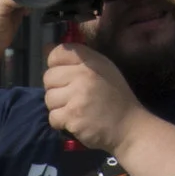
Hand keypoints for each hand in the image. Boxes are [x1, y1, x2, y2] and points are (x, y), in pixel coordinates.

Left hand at [43, 32, 142, 159]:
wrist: (128, 127)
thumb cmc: (115, 98)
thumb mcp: (102, 70)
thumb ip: (76, 60)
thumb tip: (46, 48)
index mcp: (91, 61)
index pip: (58, 53)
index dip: (55, 64)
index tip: (64, 75)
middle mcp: (84, 74)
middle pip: (49, 77)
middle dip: (56, 88)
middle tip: (72, 97)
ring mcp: (78, 95)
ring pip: (49, 98)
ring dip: (58, 107)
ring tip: (75, 109)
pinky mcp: (73, 115)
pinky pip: (52, 117)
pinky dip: (61, 122)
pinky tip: (75, 121)